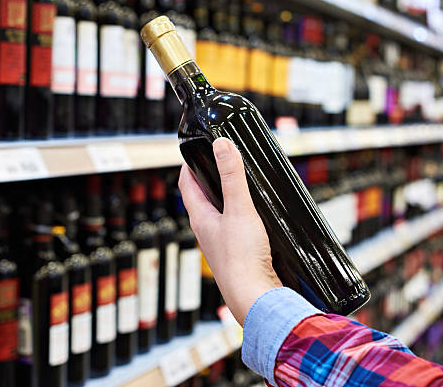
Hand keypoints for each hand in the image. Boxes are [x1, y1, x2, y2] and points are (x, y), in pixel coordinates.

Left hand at [178, 138, 281, 325]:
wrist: (255, 297)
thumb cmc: (242, 260)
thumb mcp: (240, 210)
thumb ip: (232, 177)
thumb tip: (221, 145)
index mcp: (200, 218)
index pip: (186, 183)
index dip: (190, 164)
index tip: (198, 149)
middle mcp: (207, 230)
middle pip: (202, 197)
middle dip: (210, 177)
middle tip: (224, 161)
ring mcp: (221, 242)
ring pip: (219, 212)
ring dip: (226, 196)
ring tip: (240, 183)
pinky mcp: (237, 253)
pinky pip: (234, 226)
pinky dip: (241, 214)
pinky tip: (255, 215)